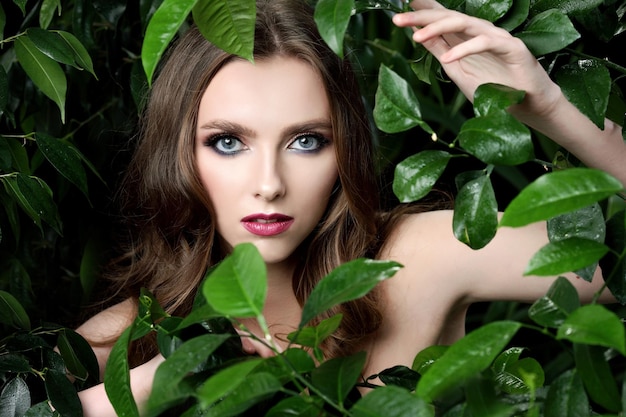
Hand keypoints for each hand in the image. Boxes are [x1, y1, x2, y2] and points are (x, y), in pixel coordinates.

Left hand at [392, 0, 560, 121]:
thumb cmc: (494, 88)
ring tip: (416, 37)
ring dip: (438, 28)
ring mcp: (496, 36)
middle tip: (398, 19)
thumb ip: (440, 50)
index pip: (440, 18)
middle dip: (421, 16)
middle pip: (447, 16)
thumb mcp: (456, 71)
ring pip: (464, 23)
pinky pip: (485, 42)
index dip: (420, 12)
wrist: (528, 106)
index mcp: (464, 36)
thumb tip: (418, 35)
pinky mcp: (512, 47)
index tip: (397, 13)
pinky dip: (465, 49)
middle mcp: (479, 31)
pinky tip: (448, 58)